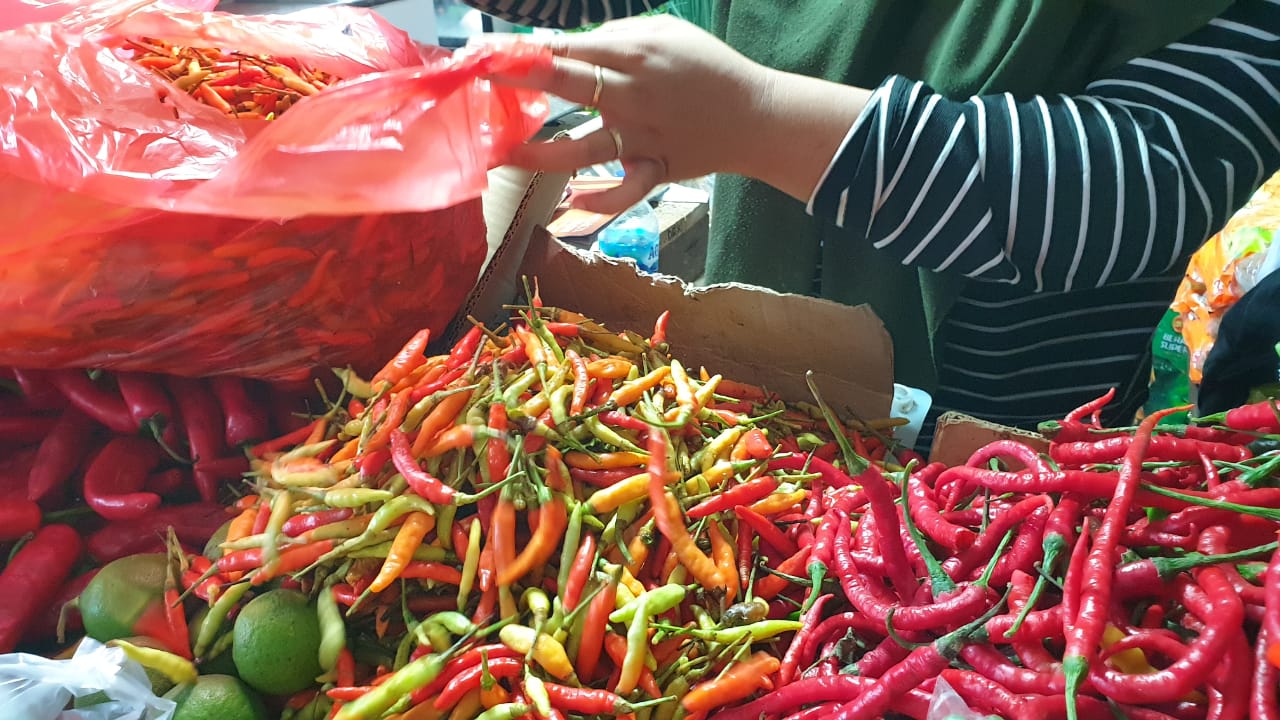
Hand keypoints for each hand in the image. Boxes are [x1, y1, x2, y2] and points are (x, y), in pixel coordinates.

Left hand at [490, 15, 772, 212]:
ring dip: (540, 154)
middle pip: (567, 84)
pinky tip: (571, 206)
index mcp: (635, 54)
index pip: (569, 47)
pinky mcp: (655, 170)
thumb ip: (615, 38)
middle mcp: (633, 95)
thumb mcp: (667, 32)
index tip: (487, 52)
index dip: (525, 49)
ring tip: (504, 157)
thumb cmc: (708, 68)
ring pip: (583, 149)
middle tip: (479, 83)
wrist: (758, 115)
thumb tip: (565, 48)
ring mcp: (642, 138)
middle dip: (519, 80)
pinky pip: (623, 192)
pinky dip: (599, 203)